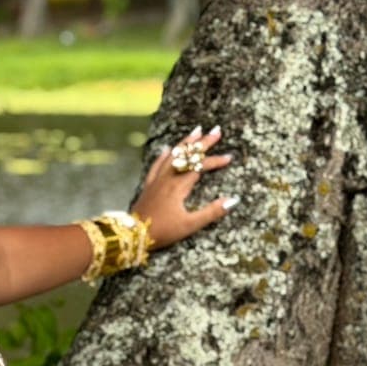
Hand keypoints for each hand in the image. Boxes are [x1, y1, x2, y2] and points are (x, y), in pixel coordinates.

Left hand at [130, 125, 235, 249]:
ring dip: (185, 143)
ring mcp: (156, 180)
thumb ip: (212, 212)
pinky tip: (167, 148)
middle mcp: (167, 178)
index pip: (200, 166)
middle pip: (187, 155)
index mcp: (179, 186)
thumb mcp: (190, 225)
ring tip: (196, 131)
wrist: (133, 235)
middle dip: (203, 142)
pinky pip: (157, 165)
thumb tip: (233, 200)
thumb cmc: (163, 231)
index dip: (215, 161)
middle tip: (216, 130)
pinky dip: (164, 155)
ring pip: (172, 156)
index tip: (229, 158)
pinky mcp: (148, 186)